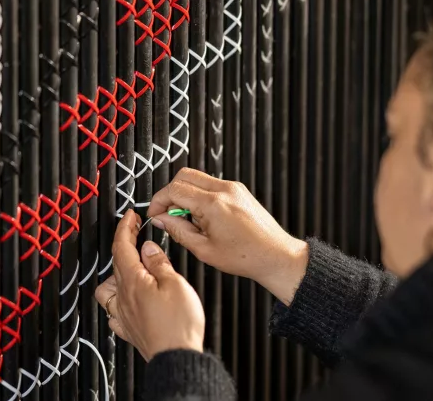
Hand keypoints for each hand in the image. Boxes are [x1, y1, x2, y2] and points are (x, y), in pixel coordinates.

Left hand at [94, 209, 204, 361]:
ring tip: (131, 267)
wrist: (176, 358)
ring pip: (109, 287)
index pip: (122, 246)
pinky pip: (113, 311)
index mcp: (133, 281)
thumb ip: (159, 263)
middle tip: (136, 233)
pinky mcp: (129, 329)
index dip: (125, 227)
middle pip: (116, 263)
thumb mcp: (175, 284)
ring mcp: (124, 314)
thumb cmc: (178, 325)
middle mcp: (123, 297)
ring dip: (117, 272)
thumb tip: (148, 248)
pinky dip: (117, 301)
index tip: (130, 216)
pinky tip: (126, 300)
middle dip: (124, 243)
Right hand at [146, 168, 309, 305]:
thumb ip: (178, 231)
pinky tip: (204, 218)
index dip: (158, 201)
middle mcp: (224, 189)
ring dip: (185, 194)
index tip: (155, 213)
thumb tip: (162, 219)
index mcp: (213, 203)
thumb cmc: (247, 256)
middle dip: (170, 193)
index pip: (174, 189)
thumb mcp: (204, 249)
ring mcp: (233, 187)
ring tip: (190, 220)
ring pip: (197, 178)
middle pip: (183, 176)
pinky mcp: (239, 191)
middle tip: (168, 214)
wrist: (277, 256)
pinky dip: (200, 196)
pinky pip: (210, 185)